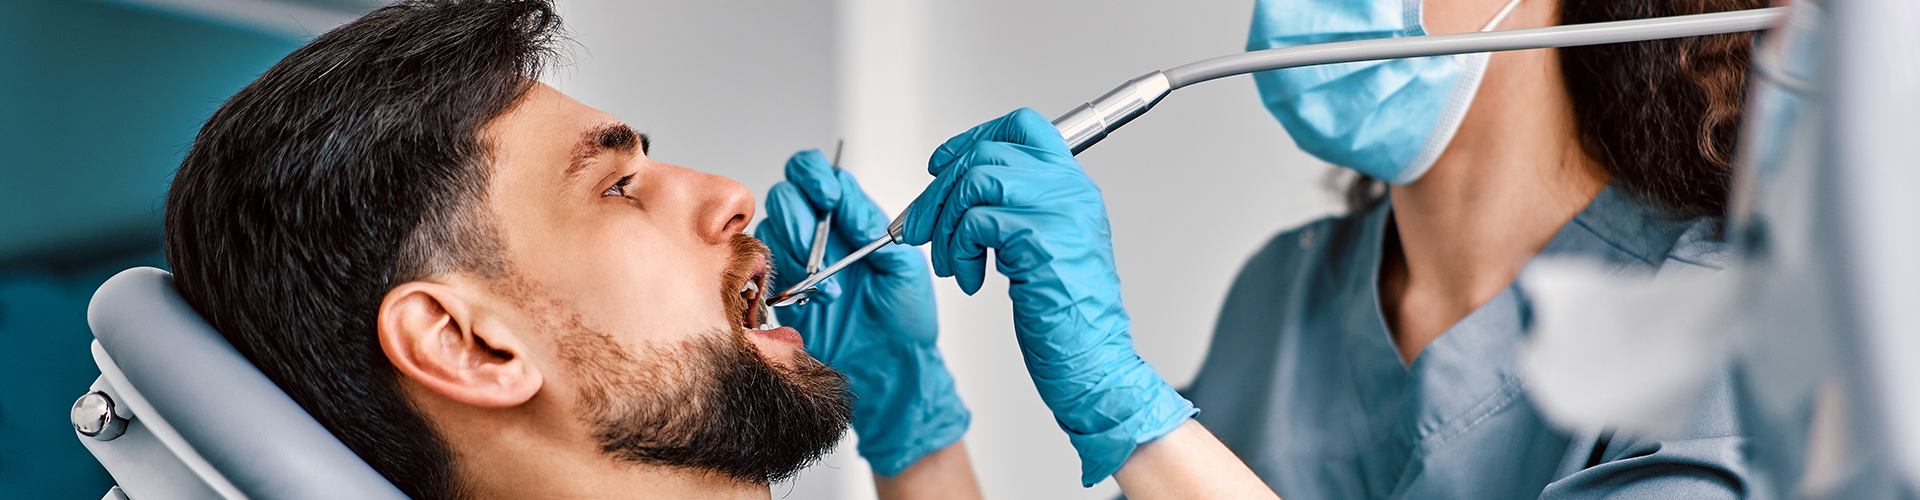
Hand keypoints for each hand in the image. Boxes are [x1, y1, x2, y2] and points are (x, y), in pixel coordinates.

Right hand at [756, 149, 967, 475]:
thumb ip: (873, 225)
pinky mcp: (779, 293)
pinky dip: (780, 280)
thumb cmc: (905, 319)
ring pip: (770, 230)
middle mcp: (819, 233)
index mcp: (850, 217)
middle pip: (786, 195)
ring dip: (796, 252)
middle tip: (822, 251)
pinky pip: (759, 271)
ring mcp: (796, 262)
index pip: (816, 173)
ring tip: (827, 287)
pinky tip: (811, 299)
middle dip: (801, 218)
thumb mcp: (903, 266)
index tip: (829, 195)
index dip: (814, 175)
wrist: (890, 370)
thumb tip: (845, 197)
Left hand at [898, 108, 1195, 486]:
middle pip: (987, 153)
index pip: (1023, 126)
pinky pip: (976, 220)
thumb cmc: (1068, 318)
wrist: (1093, 361)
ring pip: (975, 182)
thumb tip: (963, 189)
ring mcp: (1059, 210)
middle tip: (920, 227)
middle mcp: (1071, 190)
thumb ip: (1020, 209)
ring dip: (946, 225)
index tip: (943, 164)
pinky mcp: (1040, 237)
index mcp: (1074, 187)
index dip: (974, 137)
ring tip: (950, 263)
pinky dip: (958, 251)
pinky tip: (969, 279)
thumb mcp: (1047, 247)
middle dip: (939, 192)